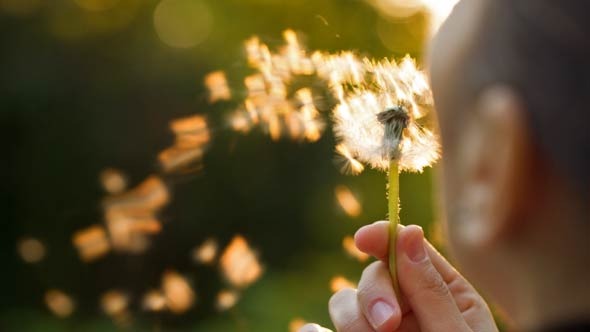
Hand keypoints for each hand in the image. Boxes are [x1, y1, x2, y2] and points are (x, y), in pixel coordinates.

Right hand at [322, 222, 497, 331]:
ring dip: (353, 319)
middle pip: (372, 276)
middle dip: (373, 294)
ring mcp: (379, 330)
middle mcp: (407, 307)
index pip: (408, 249)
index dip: (383, 237)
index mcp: (444, 294)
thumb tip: (408, 233)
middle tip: (388, 325)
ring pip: (345, 302)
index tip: (363, 239)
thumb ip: (432, 292)